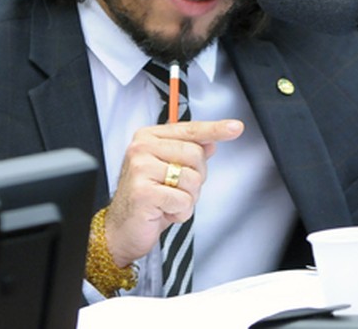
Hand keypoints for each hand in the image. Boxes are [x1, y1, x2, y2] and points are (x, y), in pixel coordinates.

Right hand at [103, 119, 243, 267]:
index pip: (190, 129)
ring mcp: (140, 168)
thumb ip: (188, 154)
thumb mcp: (170, 172)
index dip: (215, 129)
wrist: (122, 230)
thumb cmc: (146, 199)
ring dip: (188, 198)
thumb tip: (211, 142)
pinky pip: (183, 200)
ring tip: (168, 202)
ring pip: (193, 179)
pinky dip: (180, 213)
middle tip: (176, 190)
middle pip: (196, 154)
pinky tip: (164, 212)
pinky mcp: (143, 192)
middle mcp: (141, 148)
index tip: (235, 127)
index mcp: (148, 137)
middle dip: (196, 178)